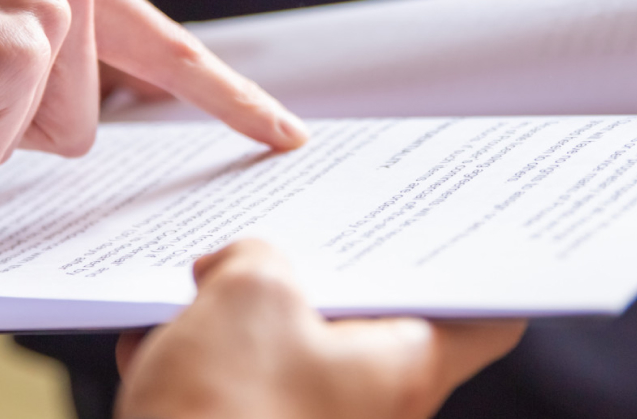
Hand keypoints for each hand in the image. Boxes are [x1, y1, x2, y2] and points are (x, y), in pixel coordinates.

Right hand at [114, 240, 524, 418]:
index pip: (483, 322)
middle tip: (279, 241)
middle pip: (369, 325)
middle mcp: (374, 410)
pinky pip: (243, 392)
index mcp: (403, 368)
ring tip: (197, 291)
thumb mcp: (248, 295)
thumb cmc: (226, 416)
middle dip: (315, 278)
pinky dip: (203, 363)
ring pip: (293, 356)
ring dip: (242, 319)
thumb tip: (237, 267)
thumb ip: (256, 260)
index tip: (456, 236)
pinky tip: (154, 341)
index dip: (473, 273)